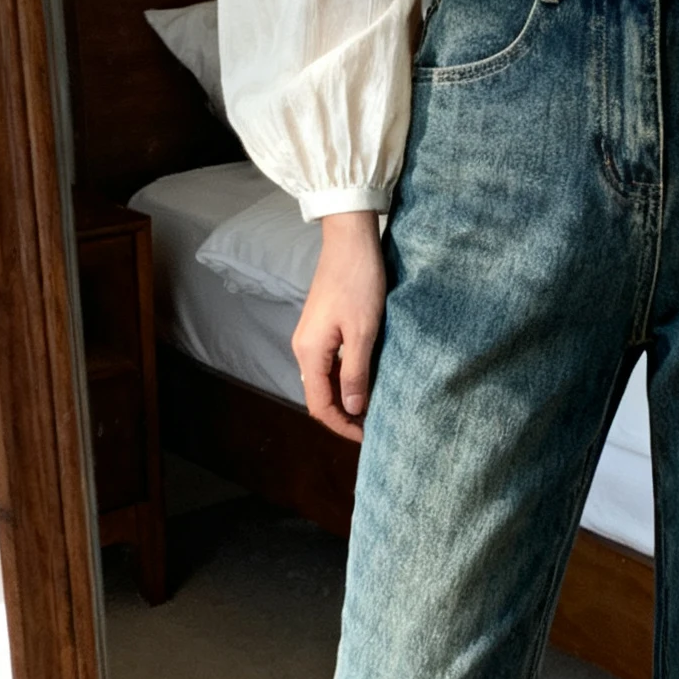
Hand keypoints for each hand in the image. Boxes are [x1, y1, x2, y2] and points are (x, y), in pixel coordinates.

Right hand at [292, 210, 386, 442]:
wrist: (350, 240)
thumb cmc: (359, 281)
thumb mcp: (364, 332)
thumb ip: (356, 373)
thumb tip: (352, 410)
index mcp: (310, 352)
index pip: (319, 405)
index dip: (342, 426)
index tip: (367, 437)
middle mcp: (304, 348)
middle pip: (318, 395)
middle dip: (344, 415)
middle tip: (374, 426)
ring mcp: (310, 337)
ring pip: (324, 380)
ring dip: (345, 397)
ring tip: (373, 407)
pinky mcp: (321, 327)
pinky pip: (329, 364)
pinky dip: (344, 379)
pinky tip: (365, 380)